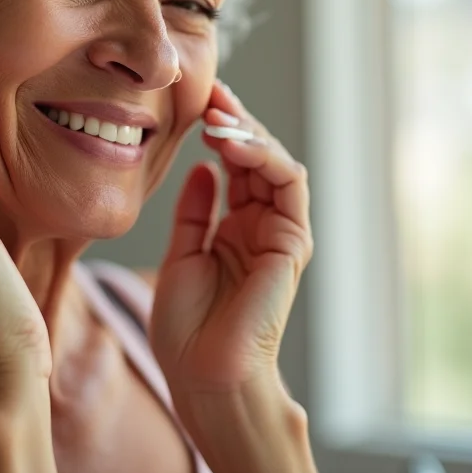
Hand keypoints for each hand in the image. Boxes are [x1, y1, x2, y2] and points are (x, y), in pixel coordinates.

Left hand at [150, 81, 312, 397]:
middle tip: (212, 94)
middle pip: (258, 159)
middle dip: (236, 122)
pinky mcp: (291, 243)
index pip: (235, 167)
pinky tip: (233, 143)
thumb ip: (195, 211)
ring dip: (250, 134)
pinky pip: (289, 187)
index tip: (198, 104)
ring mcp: (279, 233)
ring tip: (219, 115)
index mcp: (234, 229)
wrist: (203, 378)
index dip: (220, 132)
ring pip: (277, 165)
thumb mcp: (181, 255)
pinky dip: (265, 158)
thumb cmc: (186, 329)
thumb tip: (202, 167)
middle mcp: (260, 226)